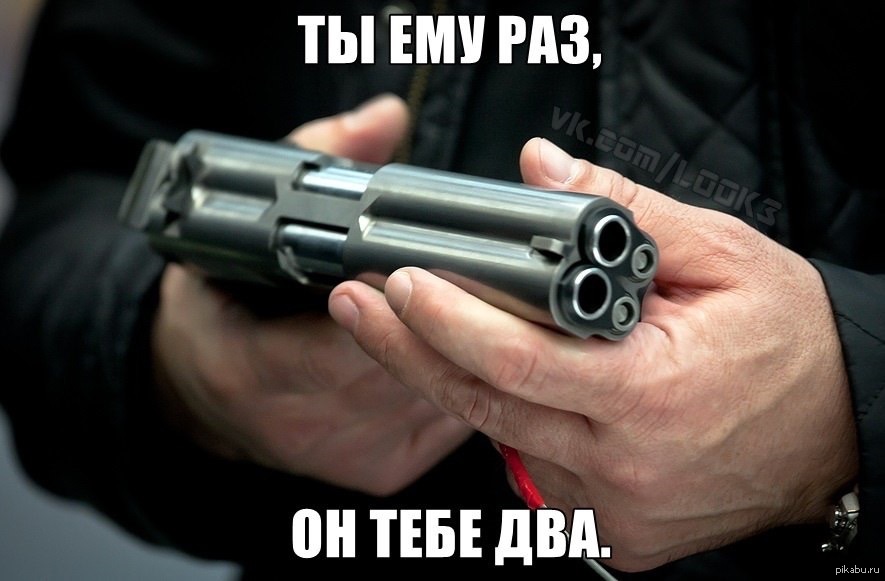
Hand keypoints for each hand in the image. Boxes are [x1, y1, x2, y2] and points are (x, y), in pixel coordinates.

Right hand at [152, 95, 472, 495]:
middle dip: (451, 320)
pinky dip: (468, 380)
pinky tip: (474, 345)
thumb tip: (384, 120)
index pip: (341, 347)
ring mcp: (346, 455)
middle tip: (488, 271)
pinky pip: (450, 424)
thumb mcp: (240, 224)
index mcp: (249, 370)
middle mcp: (300, 424)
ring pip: (439, 401)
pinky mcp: (382, 470)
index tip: (435, 263)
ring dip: (470, 351)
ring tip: (492, 302)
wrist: (200, 394)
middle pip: (405, 374)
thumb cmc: (221, 306)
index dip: (398, 303)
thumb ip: (314, 162)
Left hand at [327, 137, 858, 569]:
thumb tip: (543, 170)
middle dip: (411, 350)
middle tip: (362, 305)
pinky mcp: (612, 532)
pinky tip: (505, 381)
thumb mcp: (724, 259)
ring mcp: (614, 511)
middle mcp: (624, 467)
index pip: (518, 362)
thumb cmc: (790, 348)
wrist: (837, 435)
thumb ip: (624, 213)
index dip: (448, 321)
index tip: (400, 283)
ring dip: (458, 383)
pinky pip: (534, 470)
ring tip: (422, 329)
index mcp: (651, 397)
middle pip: (486, 405)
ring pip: (502, 439)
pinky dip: (511, 422)